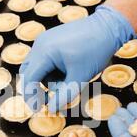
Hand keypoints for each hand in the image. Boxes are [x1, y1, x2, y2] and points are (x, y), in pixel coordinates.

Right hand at [20, 5, 134, 111]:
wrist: (107, 26)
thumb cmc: (96, 50)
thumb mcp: (81, 77)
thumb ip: (64, 95)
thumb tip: (51, 110)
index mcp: (45, 52)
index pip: (29, 80)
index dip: (31, 97)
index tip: (37, 110)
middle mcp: (40, 44)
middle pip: (28, 73)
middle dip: (38, 88)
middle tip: (50, 100)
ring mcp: (44, 39)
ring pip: (37, 67)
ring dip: (48, 79)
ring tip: (69, 80)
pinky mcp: (50, 38)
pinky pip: (44, 58)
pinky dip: (51, 69)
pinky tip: (68, 71)